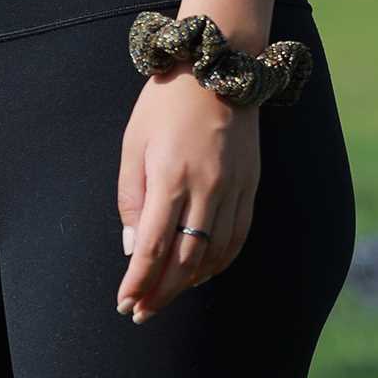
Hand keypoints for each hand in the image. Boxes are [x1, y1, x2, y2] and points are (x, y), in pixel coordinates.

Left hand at [116, 68, 259, 322]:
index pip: (153, 246)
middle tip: (141, 312)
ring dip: (189, 282)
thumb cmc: (165, 103)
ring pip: (215, 254)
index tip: (126, 303)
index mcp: (171, 175)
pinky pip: (237, 237)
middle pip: (185, 258)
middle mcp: (207, 186)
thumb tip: (134, 248)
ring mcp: (234, 188)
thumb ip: (131, 198)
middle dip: (161, 291)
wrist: (219, 65)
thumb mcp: (133, 144)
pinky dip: (218, 262)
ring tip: (165, 296)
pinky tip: (200, 273)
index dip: (139, 281)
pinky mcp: (251, 185)